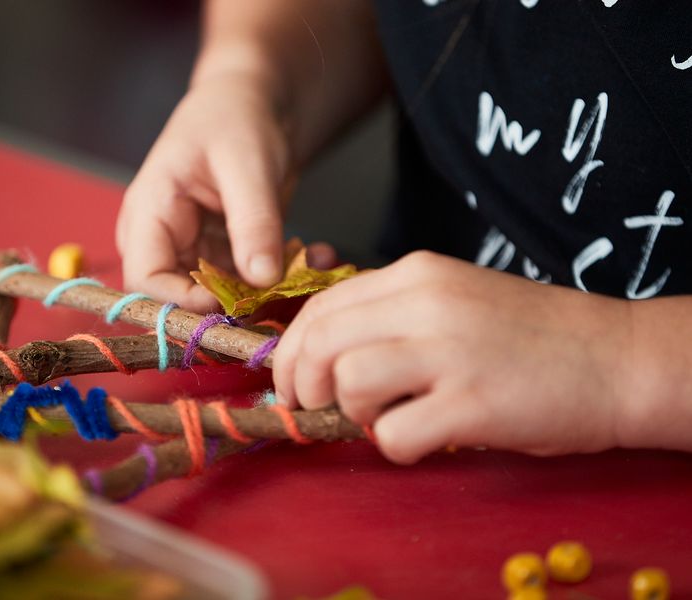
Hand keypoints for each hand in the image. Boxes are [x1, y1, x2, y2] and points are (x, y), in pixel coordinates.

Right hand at [117, 73, 298, 312]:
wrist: (255, 102)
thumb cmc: (236, 117)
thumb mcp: (248, 166)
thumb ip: (254, 223)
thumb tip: (262, 280)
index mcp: (149, 212)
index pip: (144, 279)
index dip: (179, 302)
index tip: (229, 302)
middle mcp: (166, 238)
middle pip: (179, 296)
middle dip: (229, 304)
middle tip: (278, 292)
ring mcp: (196, 248)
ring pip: (220, 295)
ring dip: (265, 291)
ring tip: (309, 265)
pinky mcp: (226, 254)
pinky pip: (248, 281)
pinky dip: (281, 275)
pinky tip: (317, 256)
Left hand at [273, 251, 633, 463]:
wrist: (616, 356)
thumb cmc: (530, 335)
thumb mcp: (454, 299)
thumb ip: (391, 317)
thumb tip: (323, 357)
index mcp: (417, 274)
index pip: (321, 307)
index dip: (290, 351)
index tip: (292, 382)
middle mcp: (427, 303)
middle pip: (320, 342)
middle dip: (302, 384)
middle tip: (317, 407)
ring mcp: (450, 351)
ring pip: (348, 382)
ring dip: (355, 413)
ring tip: (390, 416)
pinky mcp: (473, 402)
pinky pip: (393, 434)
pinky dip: (396, 446)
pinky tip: (425, 438)